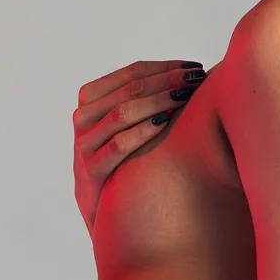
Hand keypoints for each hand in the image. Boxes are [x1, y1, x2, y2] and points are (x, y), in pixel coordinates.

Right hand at [73, 59, 207, 235]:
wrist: (102, 212)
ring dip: (157, 100)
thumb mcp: (125, 128)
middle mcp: (83, 118)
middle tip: (197, 78)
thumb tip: (190, 77)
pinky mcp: (91, 172)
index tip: (195, 67)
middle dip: (166, 80)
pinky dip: (143, 130)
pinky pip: (118, 145)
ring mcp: (84, 146)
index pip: (130, 73)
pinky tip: (167, 121)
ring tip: (186, 96)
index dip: (164, 67)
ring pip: (121, 112)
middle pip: (128, 90)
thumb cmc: (125, 163)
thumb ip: (144, 102)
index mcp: (90, 100)